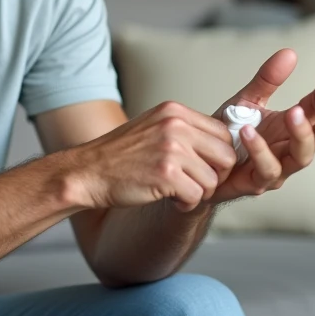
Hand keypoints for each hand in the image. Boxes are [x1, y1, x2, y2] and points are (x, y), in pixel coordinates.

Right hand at [69, 100, 238, 212]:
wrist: (88, 172)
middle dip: (216, 176)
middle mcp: (175, 125)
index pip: (224, 132)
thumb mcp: (153, 127)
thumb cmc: (120, 156)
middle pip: (226, 155)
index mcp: (174, 111)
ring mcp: (171, 149)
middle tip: (196, 184)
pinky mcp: (166, 174)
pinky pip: (197, 196)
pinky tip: (171, 200)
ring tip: (178, 192)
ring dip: (199, 192)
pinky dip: (187, 204)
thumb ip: (184, 130)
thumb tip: (222, 144)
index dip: (220, 155)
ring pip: (213, 179)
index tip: (206, 168)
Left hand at [208, 49, 314, 203]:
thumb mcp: (247, 100)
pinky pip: (266, 169)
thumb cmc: (229, 133)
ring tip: (294, 112)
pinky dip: (260, 150)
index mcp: (292, 127)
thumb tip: (290, 52)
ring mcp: (277, 168)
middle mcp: (290, 149)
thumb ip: (268, 80)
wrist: (200, 160)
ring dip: (301, 135)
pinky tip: (248, 131)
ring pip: (302, 157)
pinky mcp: (256, 182)